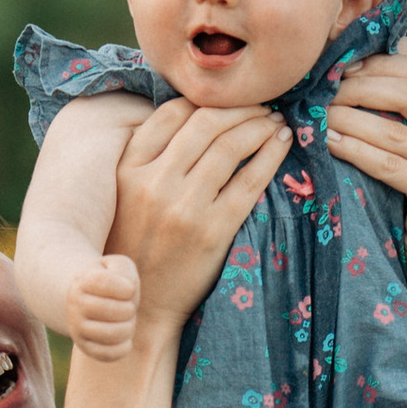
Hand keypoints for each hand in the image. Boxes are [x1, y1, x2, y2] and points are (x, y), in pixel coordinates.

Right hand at [65, 252, 141, 360]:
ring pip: (113, 334)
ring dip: (129, 327)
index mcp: (82, 281)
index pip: (106, 283)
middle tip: (128, 307)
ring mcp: (77, 328)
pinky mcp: (84, 348)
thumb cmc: (111, 281)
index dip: (127, 287)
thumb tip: (128, 291)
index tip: (129, 289)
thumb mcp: (117, 266)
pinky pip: (109, 354)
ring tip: (127, 321)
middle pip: (113, 310)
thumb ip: (124, 271)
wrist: (89, 300)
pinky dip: (125, 346)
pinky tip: (125, 338)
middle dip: (130, 308)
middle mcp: (74, 305)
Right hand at [108, 95, 289, 333]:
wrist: (140, 309)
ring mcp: (183, 207)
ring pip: (230, 146)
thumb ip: (147, 159)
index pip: (172, 113)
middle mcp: (153, 184)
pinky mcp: (212, 231)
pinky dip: (271, 154)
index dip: (205, 99)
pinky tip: (282, 142)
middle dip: (240, 107)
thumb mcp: (124, 197)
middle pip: (206, 122)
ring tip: (274, 121)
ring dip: (259, 125)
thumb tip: (190, 115)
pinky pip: (249, 180)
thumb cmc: (136, 250)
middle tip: (261, 104)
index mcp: (127, 170)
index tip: (226, 99)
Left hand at [320, 46, 406, 295]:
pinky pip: (389, 164)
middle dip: (361, 86)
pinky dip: (354, 150)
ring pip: (394, 130)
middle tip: (323, 86)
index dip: (380, 64)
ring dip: (349, 117)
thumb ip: (405, 109)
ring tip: (316, 113)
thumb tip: (359, 61)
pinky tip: (328, 142)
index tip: (342, 64)